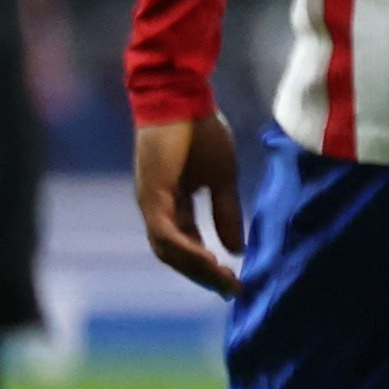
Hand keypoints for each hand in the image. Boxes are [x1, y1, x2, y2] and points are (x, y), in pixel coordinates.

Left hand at [134, 114, 247, 295]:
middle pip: (175, 255)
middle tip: (231, 289)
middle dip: (204, 275)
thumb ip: (226, 212)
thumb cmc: (201, 132)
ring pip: (168, 250)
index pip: (186, 244)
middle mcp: (156, 209)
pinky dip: (187, 249)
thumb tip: (237, 248)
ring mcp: (151, 203)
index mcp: (171, 204)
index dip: (208, 265)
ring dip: (196, 268)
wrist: (183, 98)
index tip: (235, 281)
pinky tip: (211, 259)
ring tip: (224, 280)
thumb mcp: (222, 179)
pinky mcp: (152, 195)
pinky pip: (167, 233)